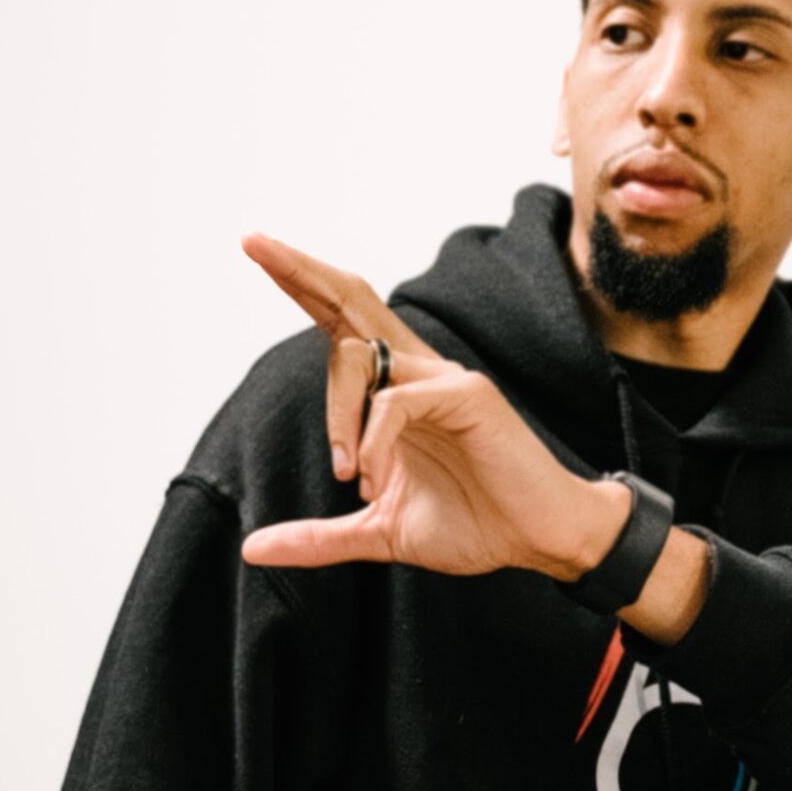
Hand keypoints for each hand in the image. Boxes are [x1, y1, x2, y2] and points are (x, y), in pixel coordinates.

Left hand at [237, 232, 629, 579]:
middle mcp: (417, 369)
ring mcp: (444, 377)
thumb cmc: (473, 523)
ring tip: (349, 476)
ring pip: (358, 358)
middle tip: (252, 241)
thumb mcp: (377, 533)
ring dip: (337, 419)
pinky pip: (394, 402)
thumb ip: (316, 538)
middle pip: (349, 303)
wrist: (539, 541)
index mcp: (394, 389)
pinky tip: (370, 476)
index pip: (339, 324)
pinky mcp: (468, 396)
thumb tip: (252, 549)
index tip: (255, 246)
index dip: (301, 285)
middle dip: (298, 271)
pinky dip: (370, 441)